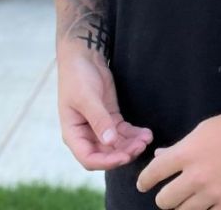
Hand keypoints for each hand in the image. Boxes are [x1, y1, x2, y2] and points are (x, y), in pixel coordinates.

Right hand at [57, 49, 152, 169]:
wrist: (83, 58)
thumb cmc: (77, 77)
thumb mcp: (87, 98)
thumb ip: (99, 119)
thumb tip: (110, 141)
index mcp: (73, 134)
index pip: (89, 158)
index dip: (107, 162)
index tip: (125, 156)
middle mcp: (86, 134)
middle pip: (106, 154)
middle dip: (124, 153)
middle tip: (141, 146)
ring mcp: (99, 127)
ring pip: (117, 144)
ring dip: (132, 145)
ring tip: (146, 139)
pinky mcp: (111, 118)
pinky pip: (124, 132)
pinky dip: (134, 135)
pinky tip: (146, 133)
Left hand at [136, 106, 220, 209]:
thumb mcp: (203, 130)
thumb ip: (180, 147)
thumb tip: (160, 156)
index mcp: (188, 152)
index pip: (154, 173)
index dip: (145, 181)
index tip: (144, 185)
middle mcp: (197, 176)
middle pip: (165, 201)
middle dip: (164, 198)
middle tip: (170, 194)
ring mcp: (215, 194)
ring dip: (182, 207)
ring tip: (187, 200)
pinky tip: (207, 205)